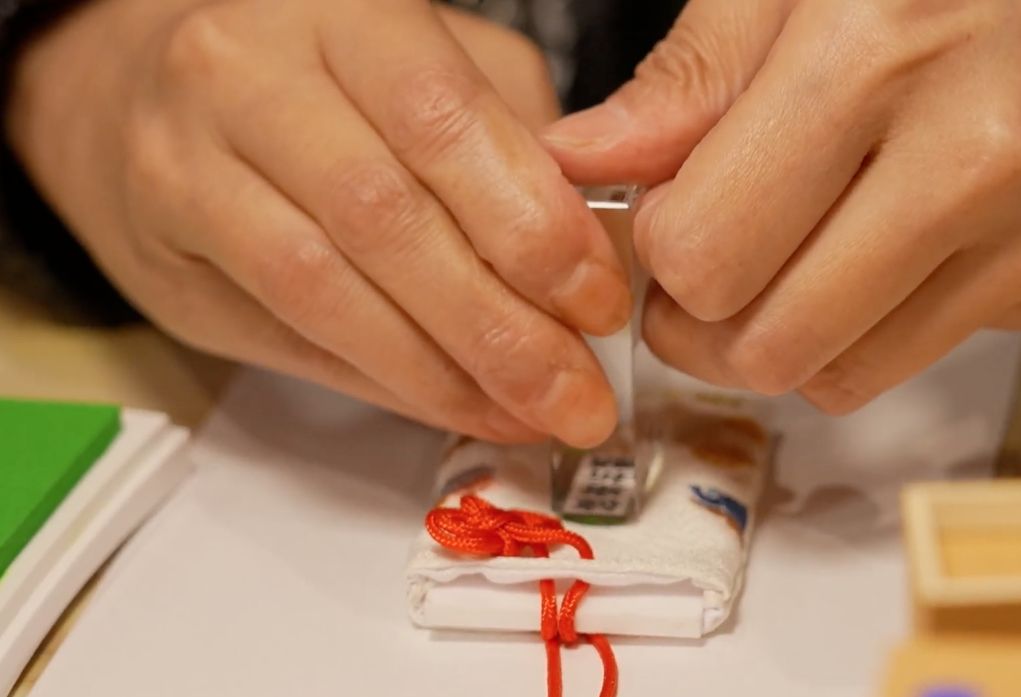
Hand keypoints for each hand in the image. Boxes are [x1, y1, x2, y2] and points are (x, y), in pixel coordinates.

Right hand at [8, 0, 628, 445]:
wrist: (138, 86)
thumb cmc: (314, 72)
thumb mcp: (425, 61)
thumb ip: (508, 140)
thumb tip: (592, 252)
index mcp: (335, 8)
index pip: (440, 119)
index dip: (530, 223)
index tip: (599, 302)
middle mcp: (242, 77)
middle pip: (384, 219)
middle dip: (500, 325)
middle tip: (577, 394)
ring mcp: (184, 167)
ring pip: (326, 291)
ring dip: (445, 373)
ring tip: (528, 413)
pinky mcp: (167, 259)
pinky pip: (289, 337)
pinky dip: (388, 383)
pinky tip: (457, 406)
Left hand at [543, 0, 1020, 412]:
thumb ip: (694, 76)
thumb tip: (587, 159)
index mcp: (878, 55)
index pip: (704, 254)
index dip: (662, 257)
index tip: (672, 227)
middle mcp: (980, 157)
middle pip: (768, 344)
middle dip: (712, 325)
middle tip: (717, 269)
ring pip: (847, 374)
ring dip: (799, 330)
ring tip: (815, 246)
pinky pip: (942, 349)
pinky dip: (901, 312)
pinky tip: (924, 230)